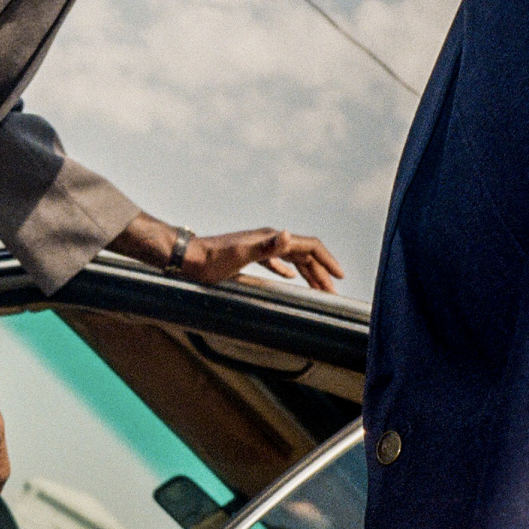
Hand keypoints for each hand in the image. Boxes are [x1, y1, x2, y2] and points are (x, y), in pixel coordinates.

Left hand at [184, 228, 342, 290]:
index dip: (327, 260)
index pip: (309, 246)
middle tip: (333, 292)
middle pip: (304, 254)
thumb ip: (266, 247)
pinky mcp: (249, 256)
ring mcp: (259, 247)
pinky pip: (276, 262)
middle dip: (321, 272)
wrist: (188, 257)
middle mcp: (269, 239)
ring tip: (319, 288)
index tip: (340, 277)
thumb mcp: (240, 254)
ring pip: (292, 259)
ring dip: (308, 272)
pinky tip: (290, 277)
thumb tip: (287, 235)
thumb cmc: (212, 260)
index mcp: (272, 239)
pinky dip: (287, 270)